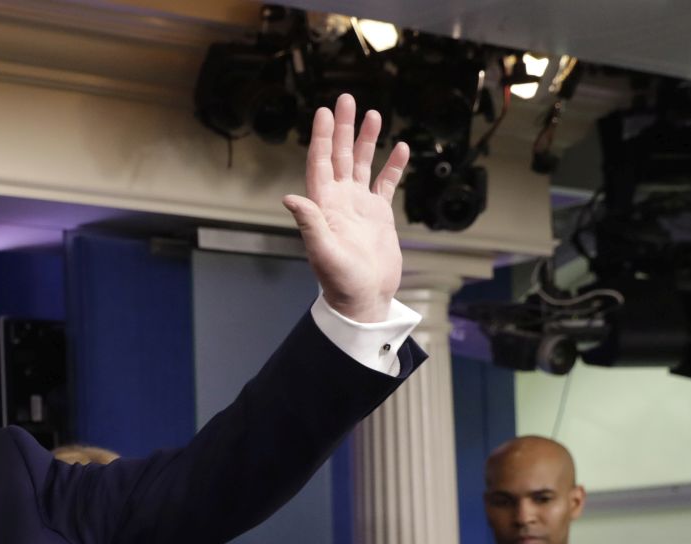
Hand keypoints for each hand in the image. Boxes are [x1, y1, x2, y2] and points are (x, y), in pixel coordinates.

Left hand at [281, 93, 409, 322]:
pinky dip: (392, 166)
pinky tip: (400, 148)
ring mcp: (359, 205)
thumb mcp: (323, 252)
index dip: (321, 137)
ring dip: (365, 140)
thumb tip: (290, 197)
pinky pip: (385, 183)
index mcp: (324, 205)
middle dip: (342, 127)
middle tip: (346, 98)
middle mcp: (339, 200)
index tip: (324, 112)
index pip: (320, 163)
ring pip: (361, 164)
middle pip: (339, 155)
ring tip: (372, 114)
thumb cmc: (341, 281)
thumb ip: (310, 224)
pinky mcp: (378, 214)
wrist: (364, 299)